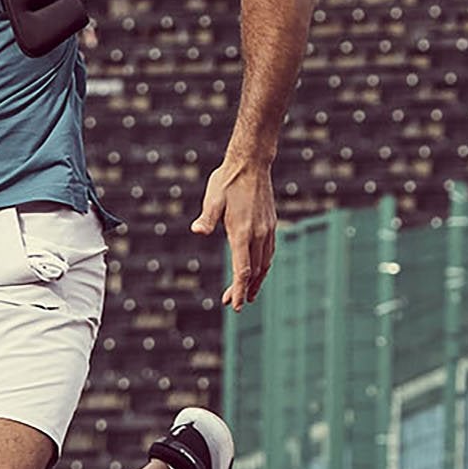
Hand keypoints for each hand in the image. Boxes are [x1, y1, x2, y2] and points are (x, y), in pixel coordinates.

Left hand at [191, 156, 276, 309]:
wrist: (251, 163)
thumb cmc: (228, 180)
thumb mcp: (213, 197)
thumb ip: (207, 217)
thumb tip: (197, 230)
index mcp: (242, 232)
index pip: (242, 270)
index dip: (238, 290)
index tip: (235, 305)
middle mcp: (258, 234)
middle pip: (254, 272)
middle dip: (243, 290)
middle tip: (231, 303)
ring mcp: (267, 229)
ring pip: (265, 264)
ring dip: (256, 281)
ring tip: (247, 294)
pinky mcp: (270, 224)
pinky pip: (270, 252)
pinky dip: (264, 266)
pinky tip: (258, 270)